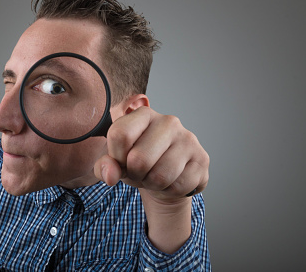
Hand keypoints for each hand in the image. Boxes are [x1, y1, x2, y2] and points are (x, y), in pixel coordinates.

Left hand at [94, 106, 208, 202]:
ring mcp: (188, 139)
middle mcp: (168, 121)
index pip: (120, 134)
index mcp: (143, 114)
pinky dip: (168, 191)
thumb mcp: (114, 163)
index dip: (116, 156)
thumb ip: (104, 166)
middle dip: (134, 175)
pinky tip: (170, 181)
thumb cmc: (137, 163)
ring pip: (160, 176)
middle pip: (139, 159)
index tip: (121, 160)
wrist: (166, 177)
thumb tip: (110, 175)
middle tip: (139, 172)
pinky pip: (178, 186)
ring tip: (153, 176)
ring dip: (151, 184)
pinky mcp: (202, 159)